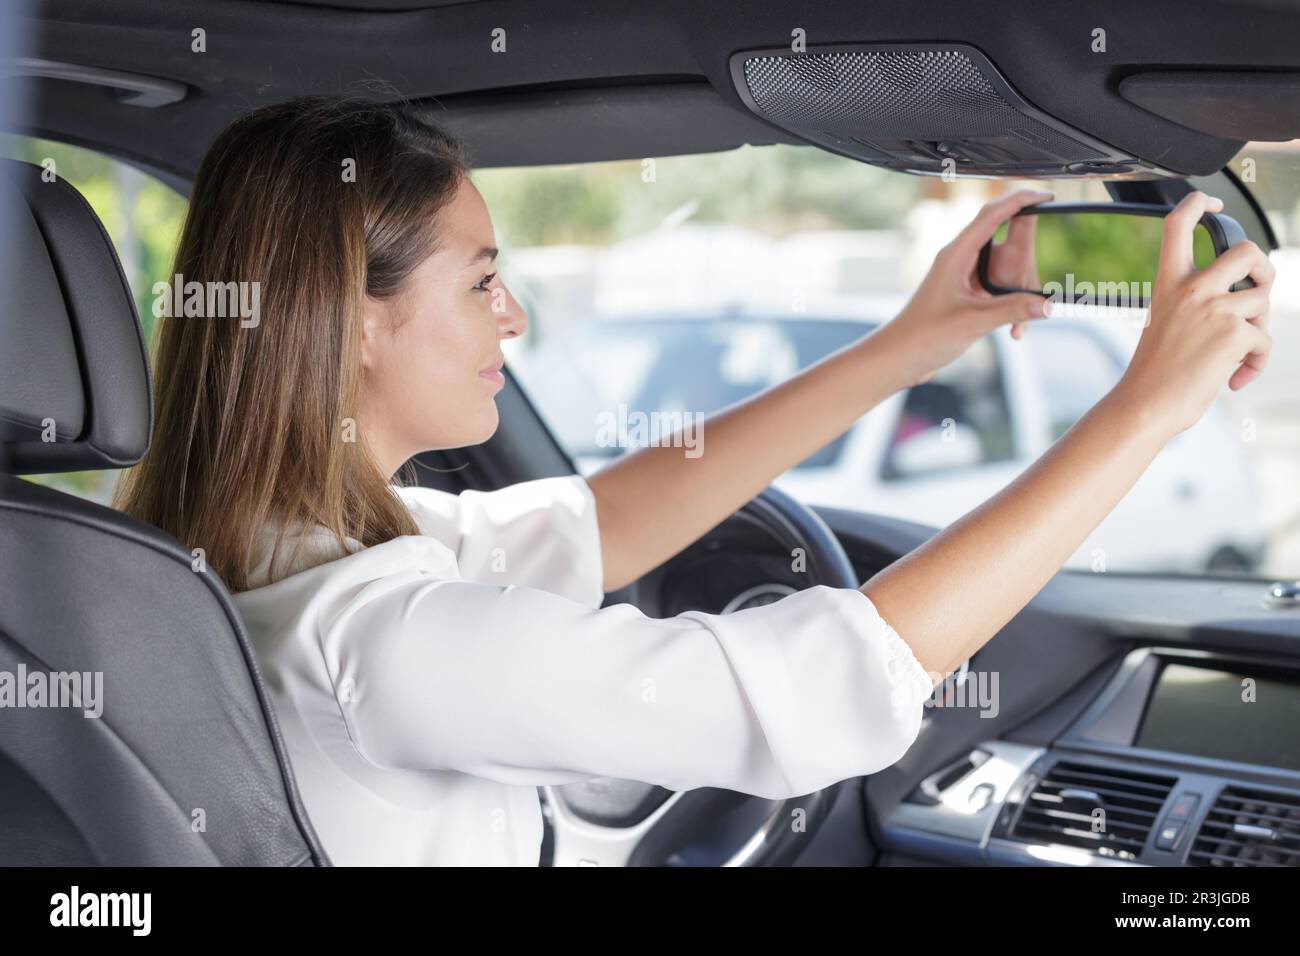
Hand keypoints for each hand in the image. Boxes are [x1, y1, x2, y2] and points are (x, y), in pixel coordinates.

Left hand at [880, 188, 1054, 385]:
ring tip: (1026, 304)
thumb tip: (1047, 304)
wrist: (898, 358)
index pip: (991, 215)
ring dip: (1019, 281)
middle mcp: (957, 260)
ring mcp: (961, 277)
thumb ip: (1012, 309)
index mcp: (955, 255)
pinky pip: (995, 287)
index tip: (1046, 194)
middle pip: (1000, 235)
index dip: (1020, 199)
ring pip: (1001, 265)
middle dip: (1025, 243)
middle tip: (1041, 259)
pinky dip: (1011, 299)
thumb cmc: (922, 336)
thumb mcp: (973, 322)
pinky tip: (1016, 325)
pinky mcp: (964, 295)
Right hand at [1113, 191, 1273, 438]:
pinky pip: (1264, 340)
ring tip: (1238, 352)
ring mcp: (1215, 308)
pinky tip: (1235, 378)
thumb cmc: (1156, 371)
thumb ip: (1200, 301)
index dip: (1198, 202)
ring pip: (1263, 299)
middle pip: (1246, 250)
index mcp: (1168, 282)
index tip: (1212, 202)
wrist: (1147, 404)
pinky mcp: (1235, 333)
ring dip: (1259, 327)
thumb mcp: (1168, 321)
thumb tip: (1250, 297)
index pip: (1178, 223)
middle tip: (1257, 290)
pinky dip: (1256, 363)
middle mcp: (1192, 289)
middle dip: (1264, 269)